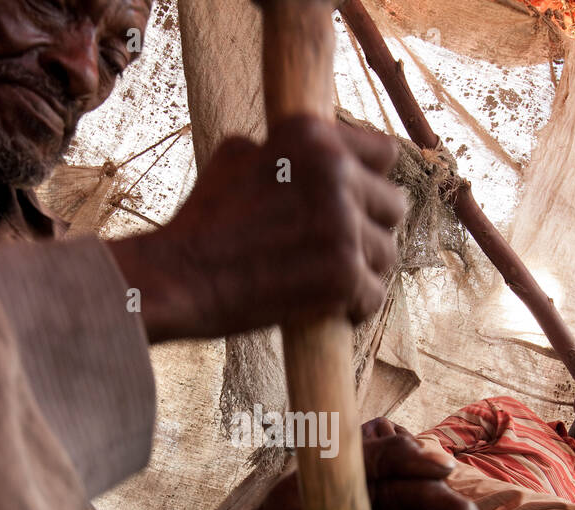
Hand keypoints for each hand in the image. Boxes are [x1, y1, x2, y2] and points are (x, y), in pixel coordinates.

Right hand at [109, 116, 403, 342]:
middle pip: (394, 204)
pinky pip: (375, 295)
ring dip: (364, 270)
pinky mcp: (344, 275)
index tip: (354, 202)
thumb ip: (283, 149)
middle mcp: (335, 172)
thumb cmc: (203, 220)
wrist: (179, 277)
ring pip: (387, 254)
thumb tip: (309, 152)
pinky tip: (332, 309)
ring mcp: (343, 225)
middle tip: (341, 248)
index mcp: (312, 136)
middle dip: (372, 228)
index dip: (370, 180)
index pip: (385, 152)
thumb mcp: (235, 156)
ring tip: (331, 282)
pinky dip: (355, 307)